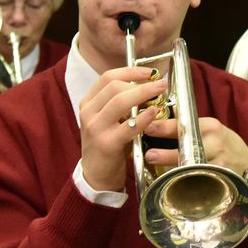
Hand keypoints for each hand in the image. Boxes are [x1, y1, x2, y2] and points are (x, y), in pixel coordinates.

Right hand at [78, 66, 166, 191]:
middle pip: (114, 86)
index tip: (149, 72)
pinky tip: (154, 112)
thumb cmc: (107, 145)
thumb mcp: (108, 120)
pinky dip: (144, 117)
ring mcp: (96, 128)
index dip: (130, 71)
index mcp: (88, 103)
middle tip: (160, 84)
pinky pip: (128, 126)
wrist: (96, 177)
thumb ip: (120, 104)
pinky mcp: (107, 144)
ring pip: (120, 101)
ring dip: (144, 94)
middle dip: (141, 82)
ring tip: (160, 93)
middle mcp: (88, 113)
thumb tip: (147, 86)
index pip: (108, 77)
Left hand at [143, 114, 247, 176]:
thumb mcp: (209, 129)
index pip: (184, 125)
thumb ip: (188, 126)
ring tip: (158, 168)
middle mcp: (215, 142)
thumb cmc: (222, 143)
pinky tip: (173, 180)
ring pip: (193, 165)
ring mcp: (218, 160)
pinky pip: (199, 178)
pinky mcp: (220, 175)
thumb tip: (160, 118)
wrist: (246, 162)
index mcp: (210, 126)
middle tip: (150, 155)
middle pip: (189, 147)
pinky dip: (185, 179)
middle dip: (167, 152)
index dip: (164, 128)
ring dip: (173, 168)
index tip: (148, 128)